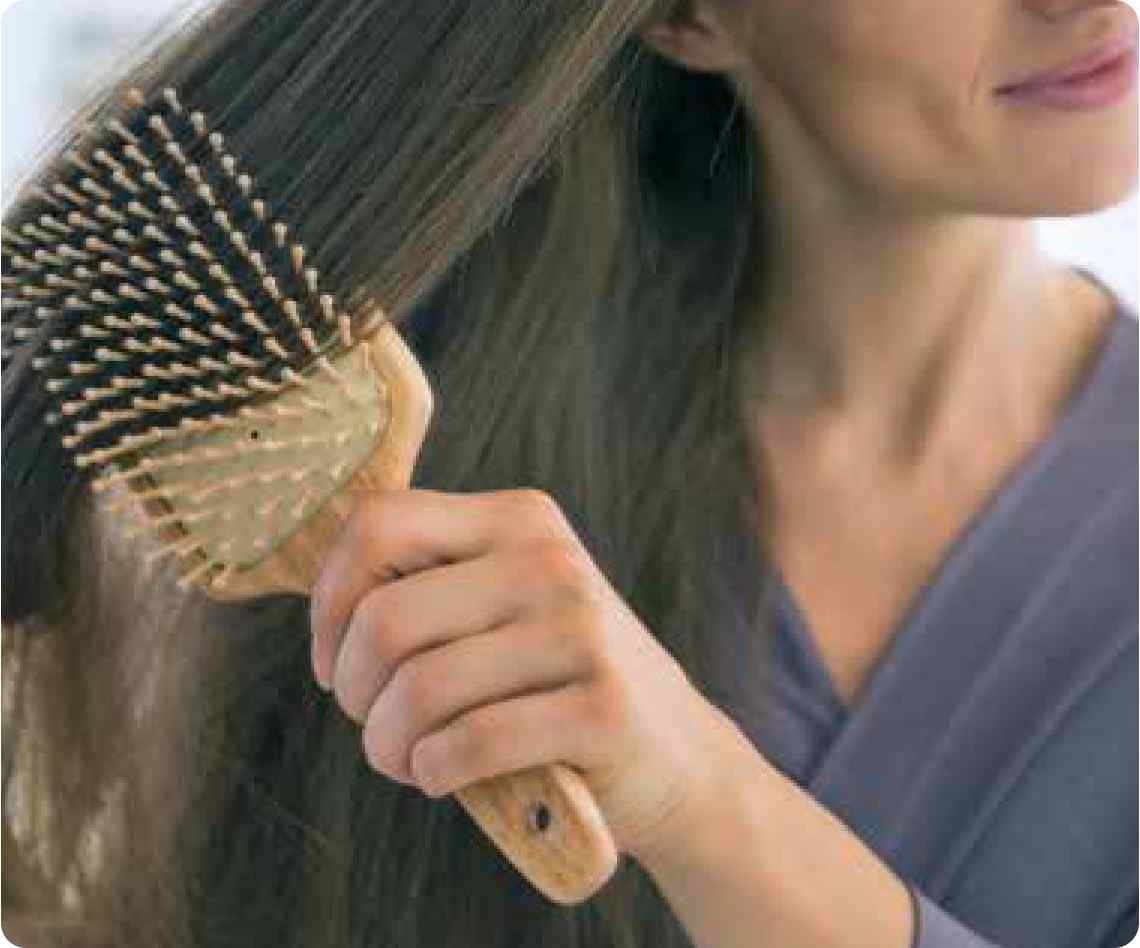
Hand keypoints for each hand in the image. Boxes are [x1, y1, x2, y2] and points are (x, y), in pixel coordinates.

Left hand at [308, 487, 747, 859]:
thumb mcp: (502, 605)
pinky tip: (443, 776)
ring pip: (419, 688)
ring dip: (386, 745)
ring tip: (403, 758)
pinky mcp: (603, 707)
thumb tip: (317, 597)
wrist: (677, 754)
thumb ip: (427, 584)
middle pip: (384, 618)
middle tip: (373, 723)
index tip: (333, 658)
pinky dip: (433, 772)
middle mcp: (551, 559)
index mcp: (518, 518)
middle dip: (353, 690)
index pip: (378, 523)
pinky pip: (469, 743)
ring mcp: (583, 630)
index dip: (328, 600)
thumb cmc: (554, 682)